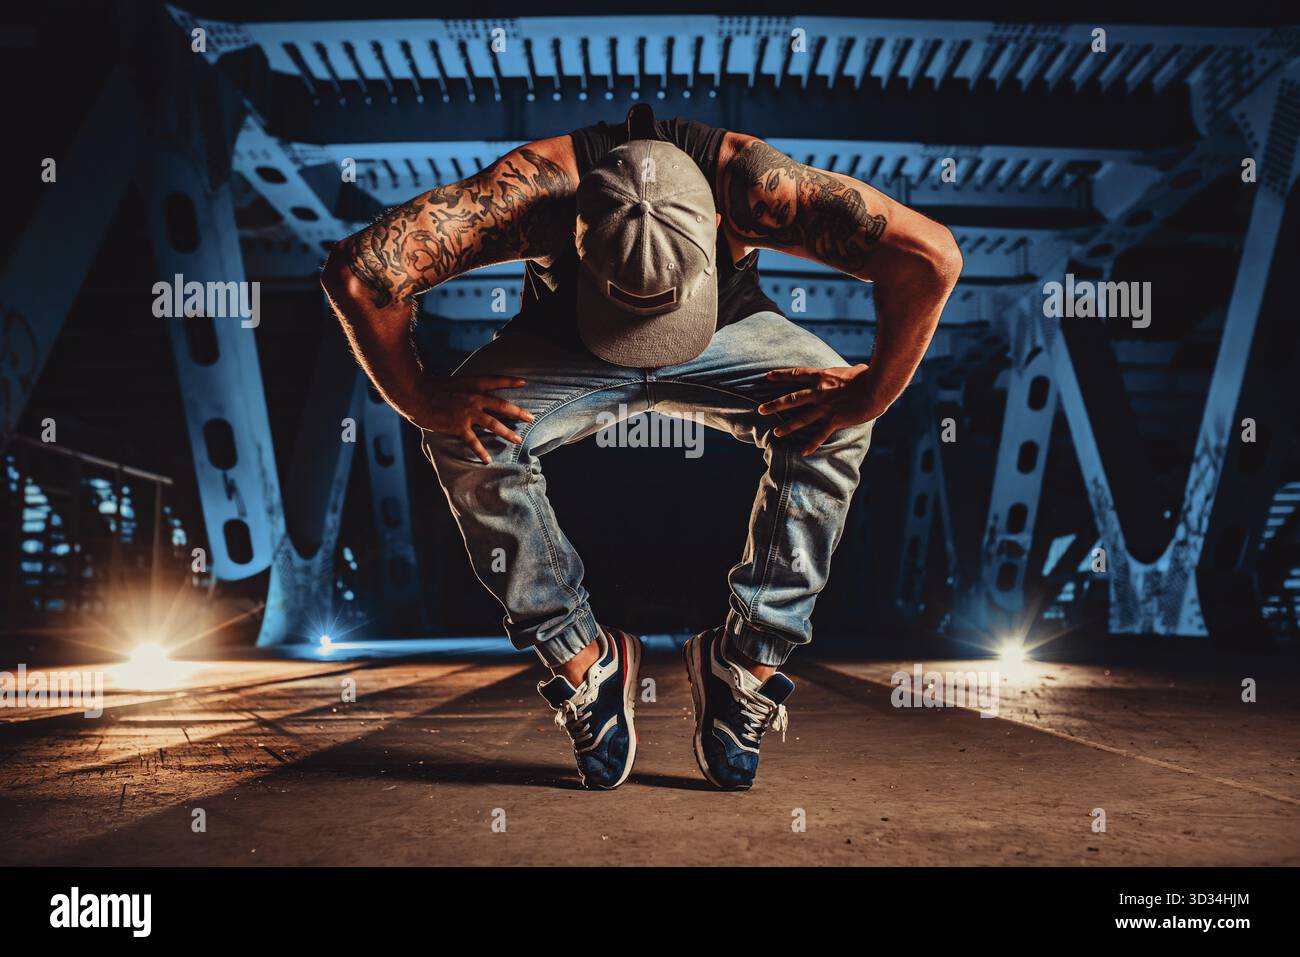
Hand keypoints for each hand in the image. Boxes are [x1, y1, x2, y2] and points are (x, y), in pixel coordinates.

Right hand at [414, 375, 534, 463]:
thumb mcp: (452, 381)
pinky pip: (473, 441)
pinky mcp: (458, 426)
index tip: (524, 382)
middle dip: (518, 412)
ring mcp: (467, 412)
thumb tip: (472, 391)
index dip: (510, 381)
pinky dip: (481, 452)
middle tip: (531, 418)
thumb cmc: (431, 387)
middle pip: (502, 405)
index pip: (495, 380)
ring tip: (518, 440)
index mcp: (472, 384)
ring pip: (493, 423)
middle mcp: (473, 397)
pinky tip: (488, 460)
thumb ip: (465, 386)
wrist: (416, 395)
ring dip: (507, 432)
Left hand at [757, 363, 883, 455]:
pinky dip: (812, 444)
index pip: (796, 374)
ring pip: (802, 418)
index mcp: (822, 377)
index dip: (781, 375)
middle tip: (760, 410)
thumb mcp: (854, 370)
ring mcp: (826, 406)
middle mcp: (820, 392)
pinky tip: (803, 452)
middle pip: (792, 399)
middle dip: (774, 405)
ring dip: (787, 426)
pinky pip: (821, 434)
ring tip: (776, 433)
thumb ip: (847, 373)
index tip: (767, 376)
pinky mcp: (836, 419)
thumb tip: (855, 370)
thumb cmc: (870, 376)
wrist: (877, 385)